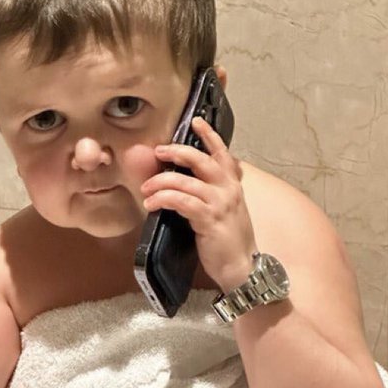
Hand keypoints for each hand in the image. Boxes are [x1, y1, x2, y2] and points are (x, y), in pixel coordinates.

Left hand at [140, 116, 257, 291]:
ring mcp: (220, 203)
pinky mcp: (209, 218)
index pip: (223, 154)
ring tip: (146, 188)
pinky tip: (151, 204)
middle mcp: (229, 189)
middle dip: (178, 152)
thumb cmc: (228, 240)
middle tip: (159, 151)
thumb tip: (185, 181)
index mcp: (233, 185)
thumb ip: (211, 193)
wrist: (241, 266)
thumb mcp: (225, 210)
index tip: (196, 121)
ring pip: (186, 181)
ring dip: (161, 182)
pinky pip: (181, 201)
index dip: (209, 136)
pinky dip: (163, 199)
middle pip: (202, 160)